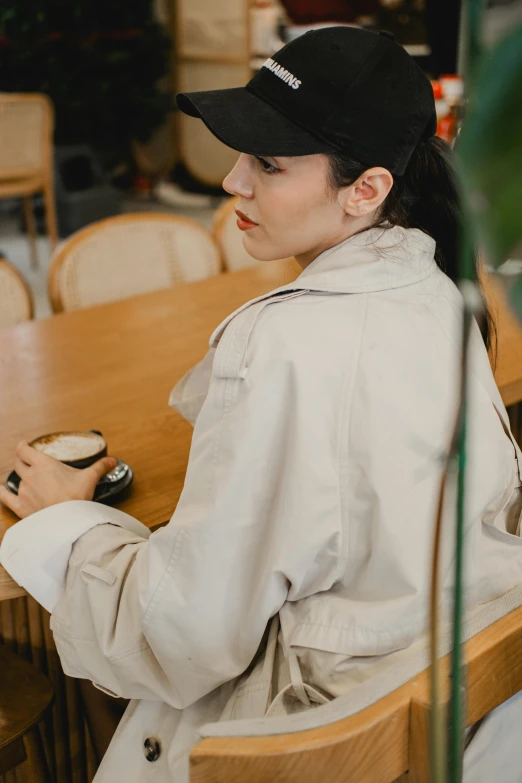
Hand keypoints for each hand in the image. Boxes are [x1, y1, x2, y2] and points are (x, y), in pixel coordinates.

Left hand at [0, 441, 116, 518]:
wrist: (69, 522)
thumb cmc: (77, 497)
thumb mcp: (90, 478)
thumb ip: (100, 467)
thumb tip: (111, 461)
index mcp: (43, 464)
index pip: (24, 450)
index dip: (22, 446)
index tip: (24, 444)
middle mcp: (29, 476)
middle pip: (18, 464)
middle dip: (21, 461)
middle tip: (26, 461)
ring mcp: (23, 492)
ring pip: (16, 481)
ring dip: (21, 479)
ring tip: (28, 481)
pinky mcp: (21, 507)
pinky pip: (6, 498)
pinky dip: (2, 493)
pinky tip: (0, 491)